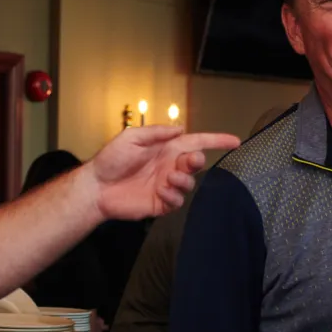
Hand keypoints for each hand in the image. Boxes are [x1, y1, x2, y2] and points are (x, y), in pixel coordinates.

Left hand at [80, 125, 239, 220]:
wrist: (97, 187)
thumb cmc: (111, 160)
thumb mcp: (132, 137)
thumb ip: (157, 132)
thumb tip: (180, 128)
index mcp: (166, 148)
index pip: (196, 142)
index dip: (216, 140)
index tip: (235, 141)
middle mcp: (169, 166)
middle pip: (196, 163)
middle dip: (196, 162)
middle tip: (186, 162)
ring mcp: (166, 185)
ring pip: (189, 184)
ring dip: (183, 180)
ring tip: (167, 179)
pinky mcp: (161, 203)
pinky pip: (177, 201)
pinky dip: (172, 196)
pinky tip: (159, 192)